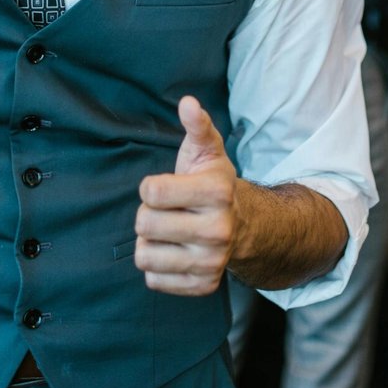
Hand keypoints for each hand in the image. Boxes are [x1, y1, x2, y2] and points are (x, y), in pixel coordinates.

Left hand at [134, 96, 238, 295]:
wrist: (242, 226)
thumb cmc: (212, 184)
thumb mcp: (207, 152)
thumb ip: (197, 126)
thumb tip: (188, 103)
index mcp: (217, 192)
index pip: (151, 191)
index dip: (150, 187)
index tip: (164, 188)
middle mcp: (219, 229)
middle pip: (144, 224)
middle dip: (147, 215)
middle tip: (167, 212)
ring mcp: (212, 262)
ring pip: (145, 256)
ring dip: (150, 243)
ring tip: (169, 233)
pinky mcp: (203, 285)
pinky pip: (154, 280)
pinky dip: (157, 267)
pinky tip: (174, 253)